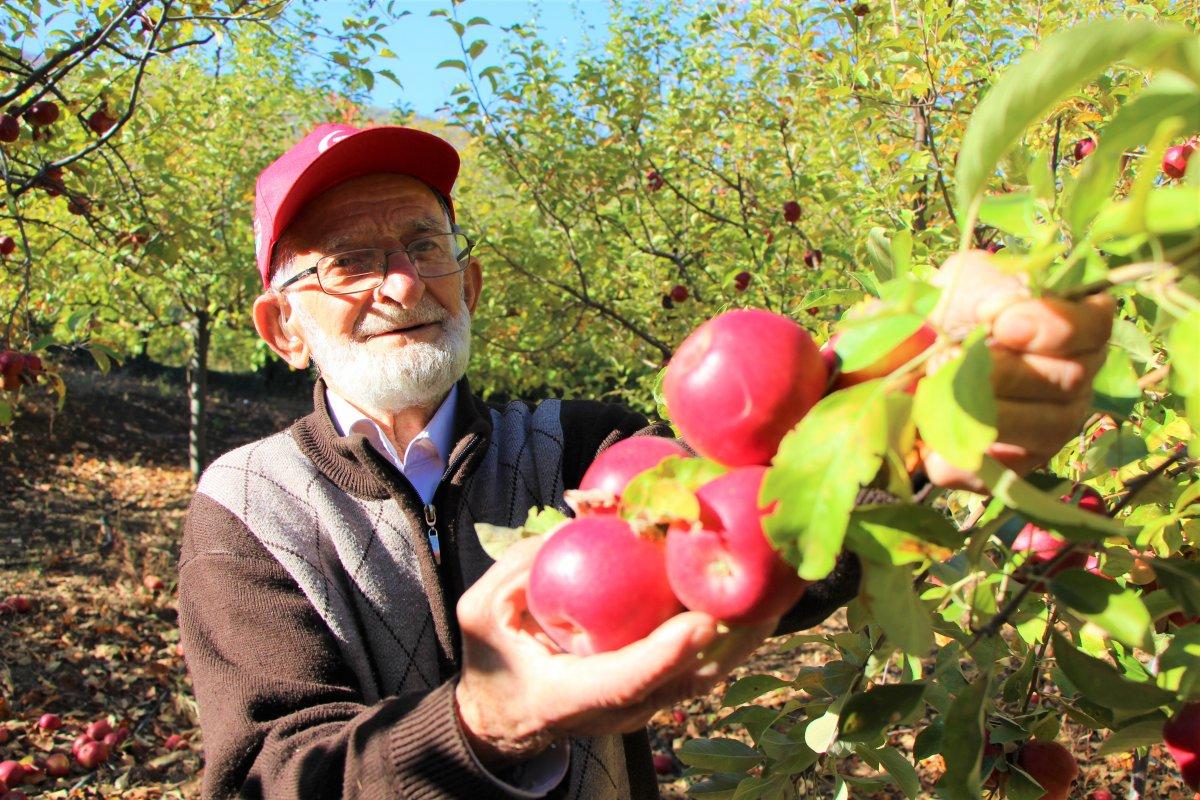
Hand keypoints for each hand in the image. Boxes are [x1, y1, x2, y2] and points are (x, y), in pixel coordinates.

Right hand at [454, 536, 776, 767]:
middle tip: (767, 595)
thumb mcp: (482, 612)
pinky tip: (756, 600)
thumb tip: (572, 527)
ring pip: (706, 675)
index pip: (626, 680)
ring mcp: (643, 704)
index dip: (665, 655)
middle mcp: (618, 707)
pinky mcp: (658, 690)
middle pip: (687, 680)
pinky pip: (703, 666)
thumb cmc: (494, 661)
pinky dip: (732, 637)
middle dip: (731, 640)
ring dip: (744, 638)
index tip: (701, 623)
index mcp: (571, 693)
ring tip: (779, 592)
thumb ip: (516, 571)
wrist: (506, 715)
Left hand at [924, 250, 1114, 489]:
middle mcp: (1076, 380)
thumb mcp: (964, 283)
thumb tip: (995, 312)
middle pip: (1067, 380)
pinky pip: (1001, 472)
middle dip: (1003, 371)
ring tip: (936, 393)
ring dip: (986, 412)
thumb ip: (985, 288)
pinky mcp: (1017, 466)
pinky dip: (962, 458)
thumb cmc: (951, 312)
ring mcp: (1053, 427)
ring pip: (1043, 428)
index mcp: (1074, 328)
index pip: (1092, 327)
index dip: (1053, 326)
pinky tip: (933, 447)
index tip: (1003, 324)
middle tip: (950, 359)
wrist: (911, 361)